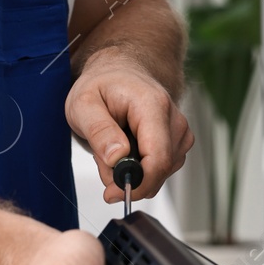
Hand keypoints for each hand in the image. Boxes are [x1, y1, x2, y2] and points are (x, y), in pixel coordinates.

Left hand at [67, 48, 192, 202]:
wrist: (118, 72)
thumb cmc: (101, 86)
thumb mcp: (83, 105)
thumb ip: (99, 131)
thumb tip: (117, 159)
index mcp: (152, 106)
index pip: (159, 158)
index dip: (138, 183)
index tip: (112, 192)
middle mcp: (174, 118)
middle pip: (161, 169)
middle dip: (129, 177)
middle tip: (101, 160)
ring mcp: (180, 131)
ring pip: (161, 173)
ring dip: (133, 172)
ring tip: (111, 147)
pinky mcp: (178, 142)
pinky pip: (162, 170)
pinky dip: (141, 169)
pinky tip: (126, 150)